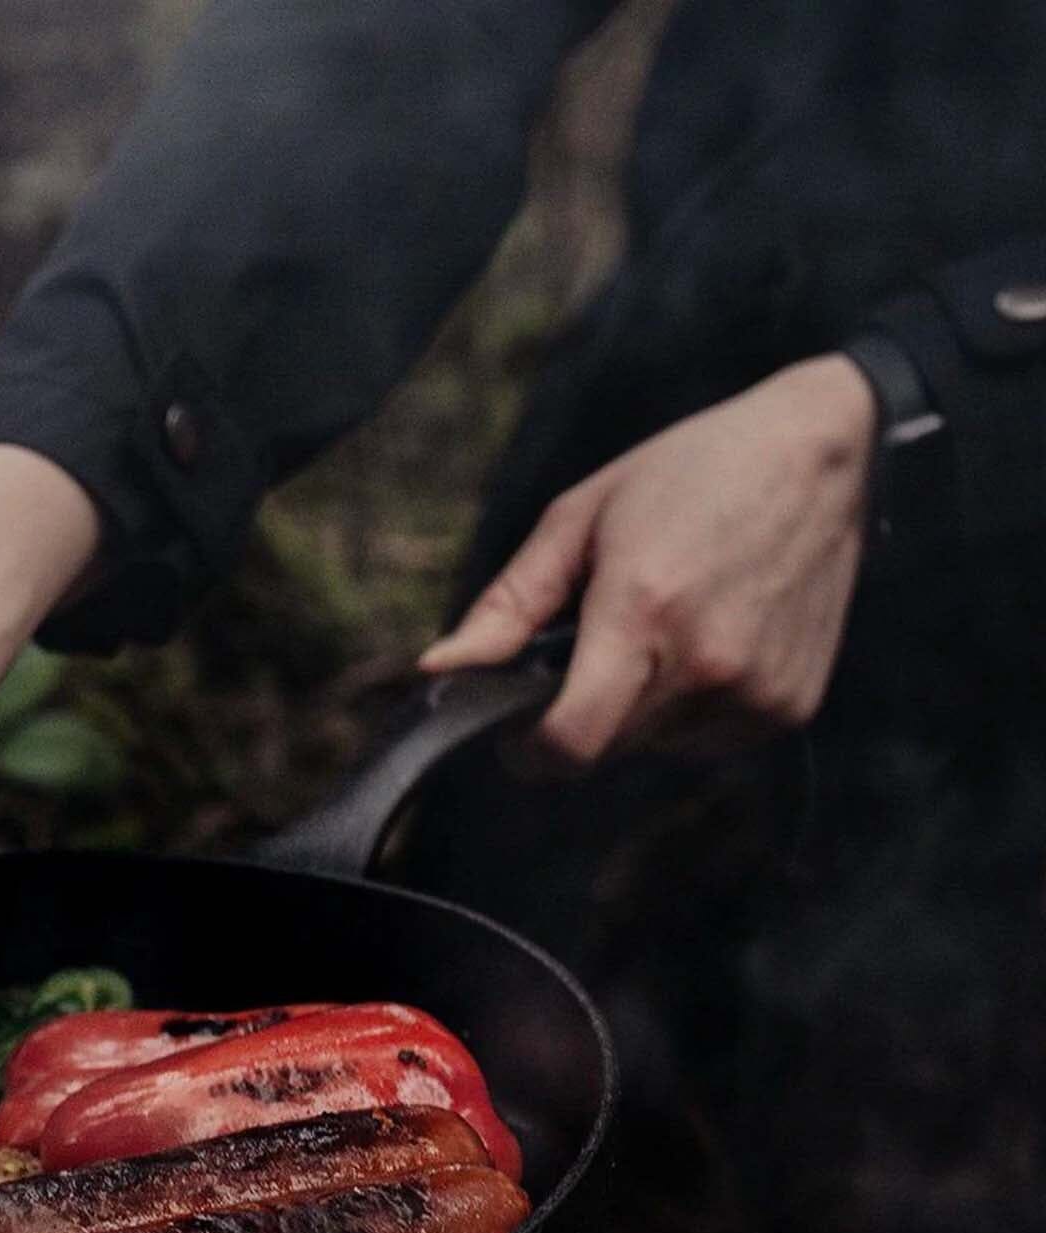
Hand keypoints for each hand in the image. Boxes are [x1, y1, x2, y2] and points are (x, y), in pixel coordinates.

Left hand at [421, 354, 878, 762]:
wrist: (823, 453)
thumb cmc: (688, 474)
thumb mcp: (579, 519)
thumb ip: (506, 606)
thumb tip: (436, 671)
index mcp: (643, 614)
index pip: (570, 743)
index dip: (528, 752)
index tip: (516, 730)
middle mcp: (705, 665)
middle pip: (605, 747)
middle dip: (581, 713)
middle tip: (598, 643)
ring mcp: (755, 693)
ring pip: (654, 746)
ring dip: (639, 707)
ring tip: (668, 623)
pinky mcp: (791, 707)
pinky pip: (706, 739)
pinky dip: (691, 706)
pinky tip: (713, 636)